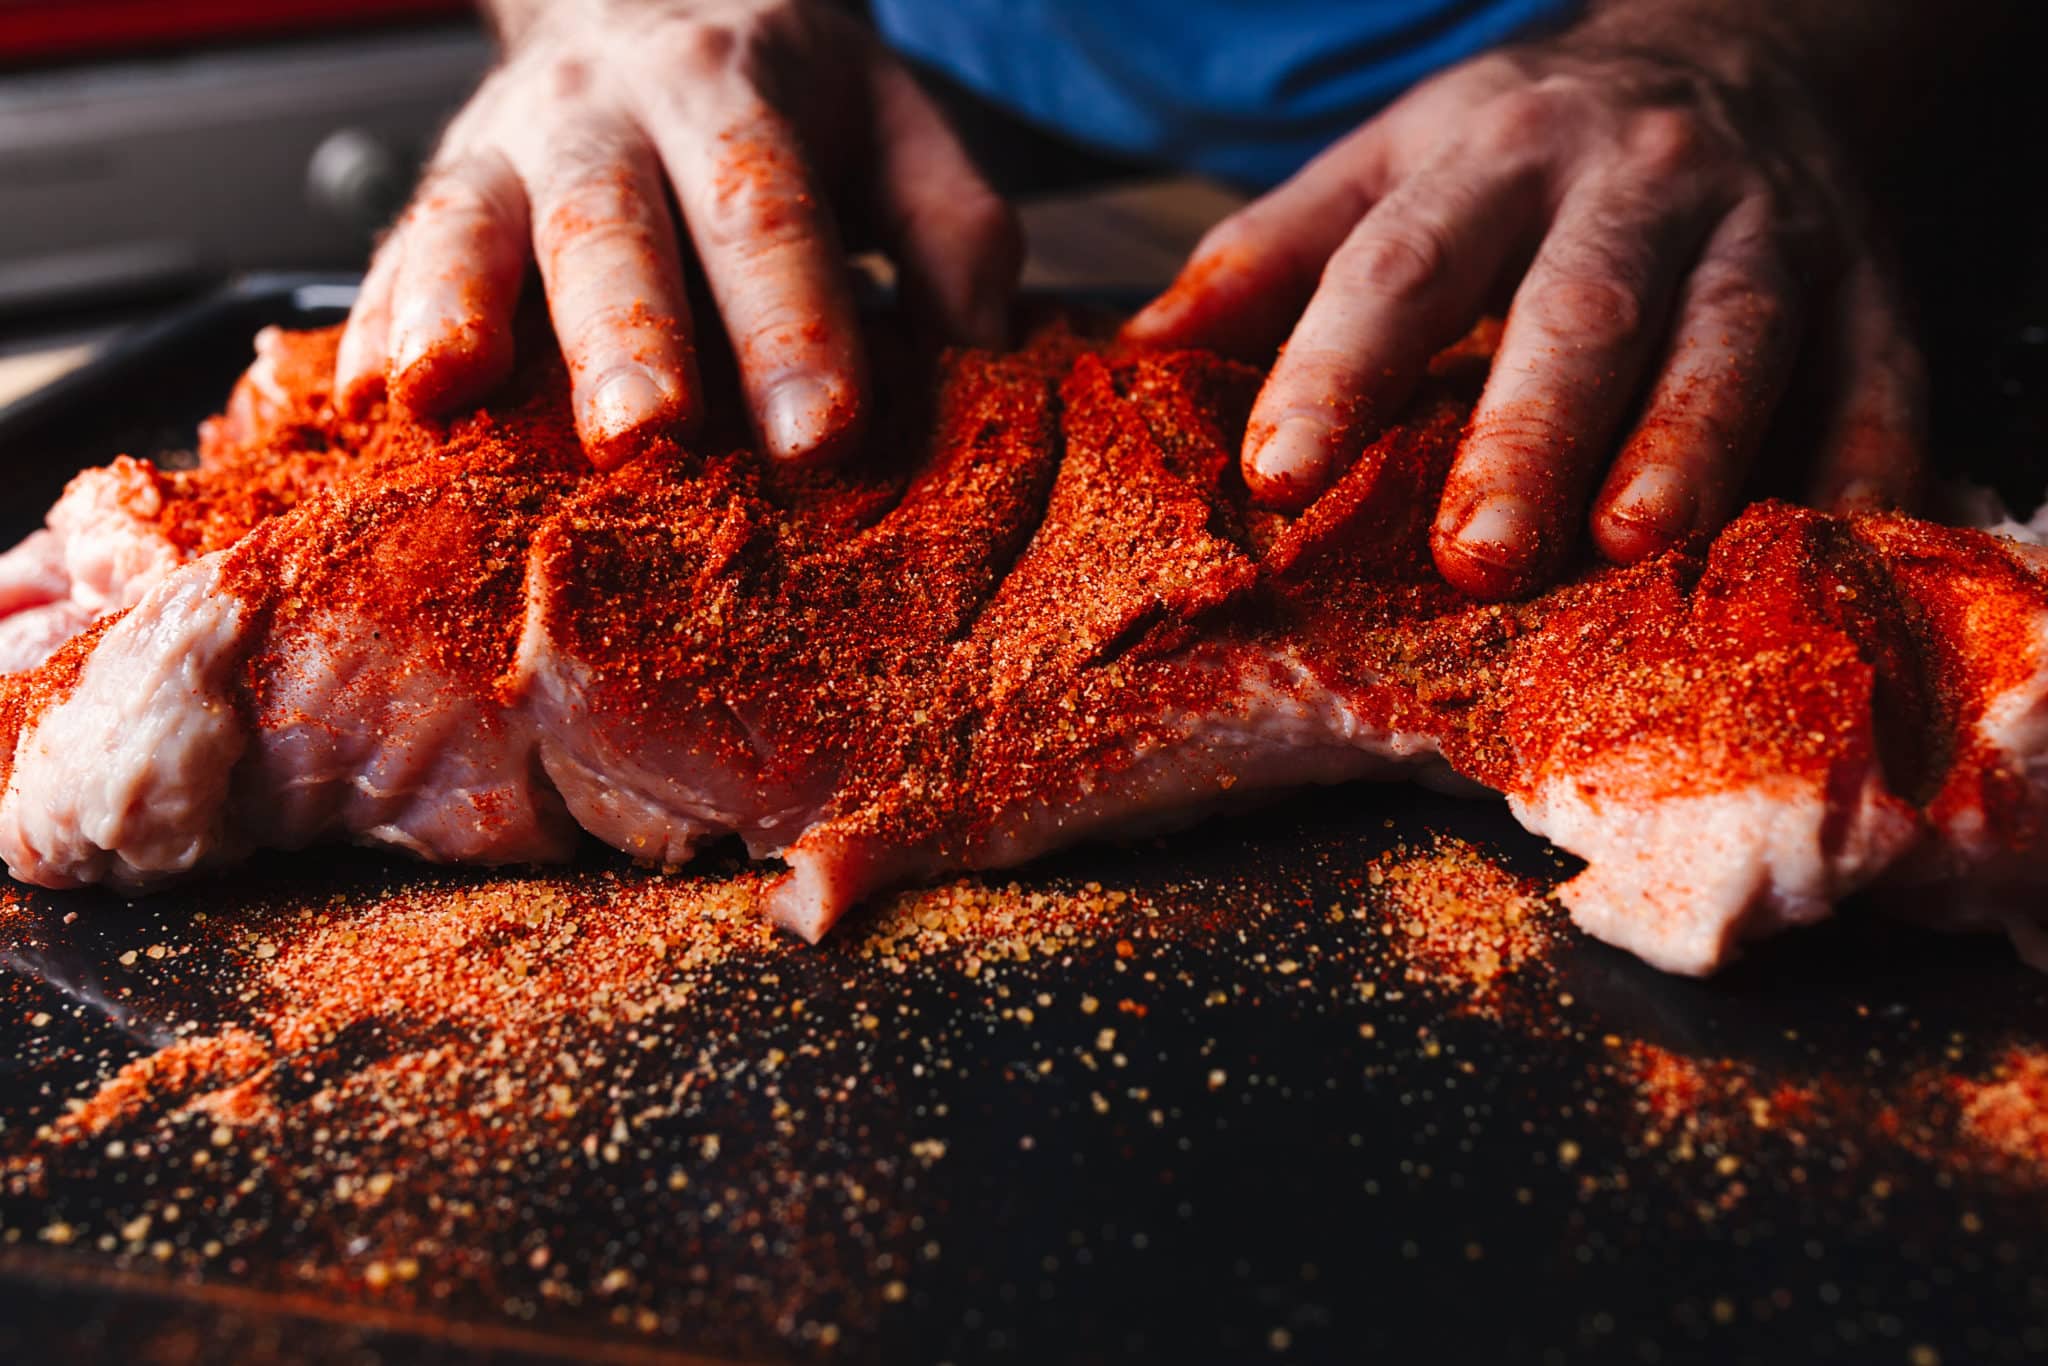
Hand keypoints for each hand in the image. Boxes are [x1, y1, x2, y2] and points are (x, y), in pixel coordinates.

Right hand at [337, 0, 1019, 468]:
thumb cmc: (784, 97)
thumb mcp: (895, 126)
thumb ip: (952, 226)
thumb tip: (985, 348)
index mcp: (737, 94)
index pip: (768, 212)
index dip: (795, 323)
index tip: (822, 432)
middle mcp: (610, 114)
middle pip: (612, 220)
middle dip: (626, 329)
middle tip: (646, 431)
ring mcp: (509, 148)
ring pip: (473, 221)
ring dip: (457, 309)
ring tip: (445, 395)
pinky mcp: (444, 191)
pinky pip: (397, 252)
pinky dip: (375, 322)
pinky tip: (365, 398)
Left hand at [1125, 26, 1925, 598]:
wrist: (1730, 55)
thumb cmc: (1523, 151)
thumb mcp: (1389, 166)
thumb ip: (1272, 255)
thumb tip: (1138, 349)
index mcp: (1494, 155)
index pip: (1402, 263)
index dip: (1338, 367)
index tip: (1277, 476)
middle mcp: (1635, 181)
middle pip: (1576, 308)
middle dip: (1526, 431)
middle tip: (1474, 556)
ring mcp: (1767, 225)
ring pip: (1730, 335)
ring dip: (1690, 441)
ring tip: (1632, 543)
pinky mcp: (1873, 279)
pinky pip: (1879, 370)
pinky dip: (1865, 456)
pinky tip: (1835, 536)